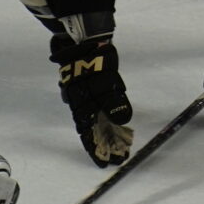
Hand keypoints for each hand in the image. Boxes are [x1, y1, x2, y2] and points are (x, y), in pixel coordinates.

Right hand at [52, 36, 133, 164]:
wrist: (85, 40)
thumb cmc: (96, 60)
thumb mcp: (106, 81)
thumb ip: (113, 101)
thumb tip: (122, 119)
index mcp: (81, 105)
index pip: (88, 133)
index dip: (96, 149)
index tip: (105, 163)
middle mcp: (81, 104)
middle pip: (93, 129)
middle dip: (105, 145)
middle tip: (119, 158)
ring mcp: (84, 97)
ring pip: (95, 120)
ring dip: (107, 134)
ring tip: (121, 147)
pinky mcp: (91, 90)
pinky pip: (97, 110)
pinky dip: (107, 120)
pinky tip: (117, 127)